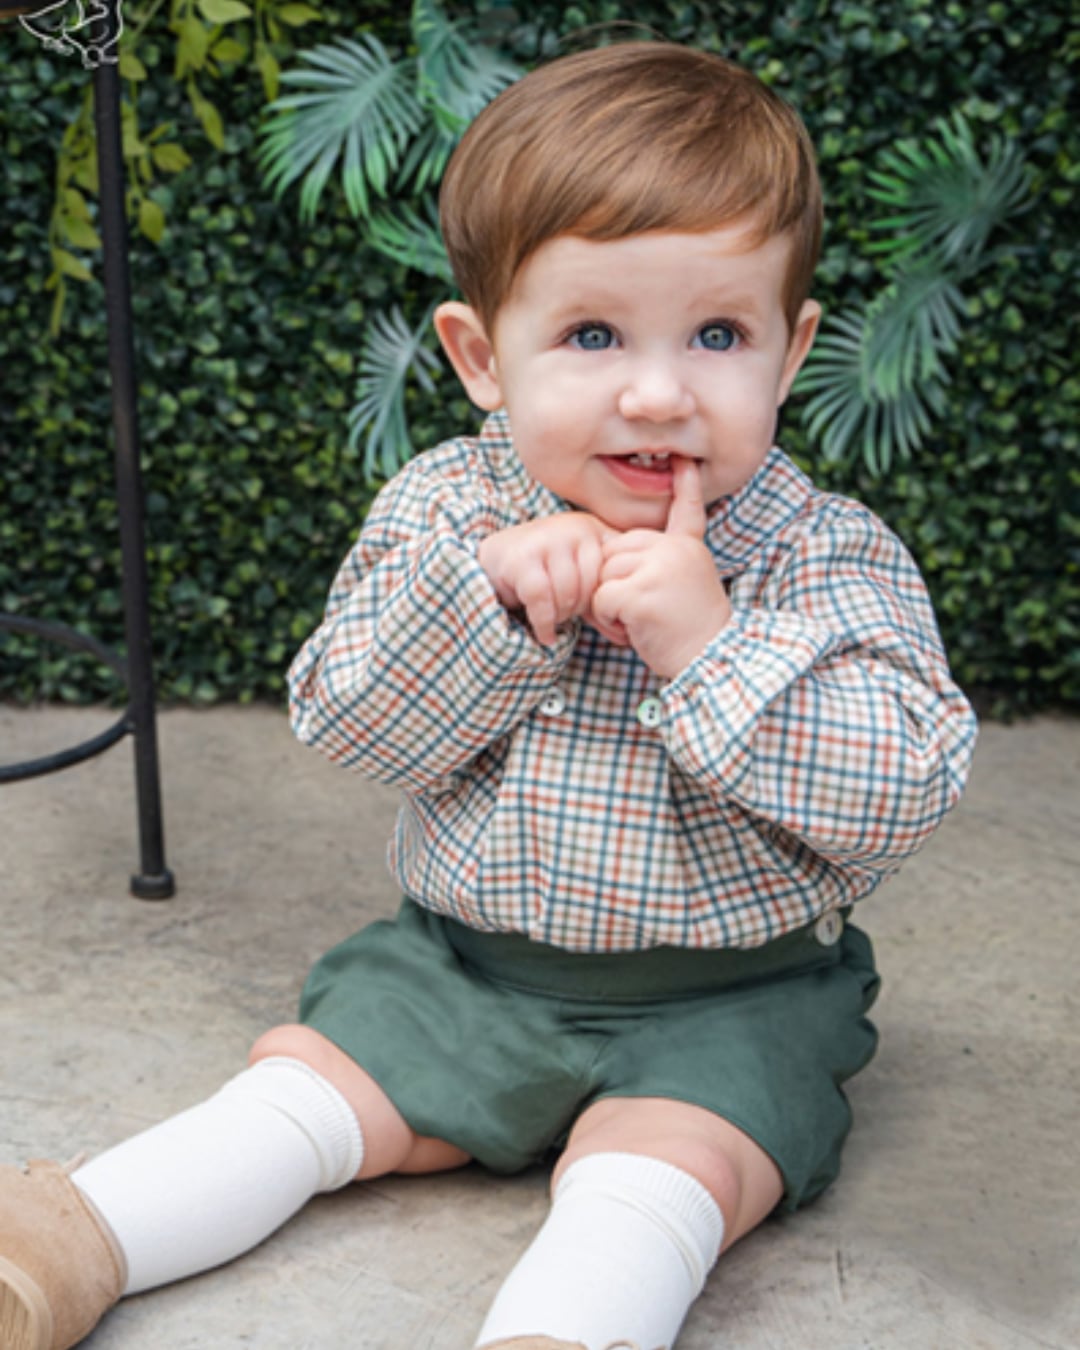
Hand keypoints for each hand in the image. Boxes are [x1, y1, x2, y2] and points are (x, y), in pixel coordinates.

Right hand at [477, 511, 612, 645]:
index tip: (594, 615)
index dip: (604, 601)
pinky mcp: (520, 558)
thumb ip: (601, 601)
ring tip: (552, 618)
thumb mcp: (578, 580)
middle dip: (578, 610)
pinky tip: (544, 633)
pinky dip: (544, 622)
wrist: (492, 560)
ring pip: (567, 593)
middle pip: (591, 586)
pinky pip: (542, 599)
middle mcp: (572, 527)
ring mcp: (546, 539)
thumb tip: (626, 637)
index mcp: (592, 528)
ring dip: (560, 616)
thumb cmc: (542, 573)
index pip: (612, 574)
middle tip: (565, 616)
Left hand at [591, 458, 731, 677]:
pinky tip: (634, 629)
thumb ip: (663, 561)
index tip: (683, 461)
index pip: (685, 511)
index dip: (685, 486)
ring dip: (611, 604)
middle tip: (643, 610)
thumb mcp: (687, 583)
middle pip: (616, 552)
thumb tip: (618, 551)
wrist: (709, 659)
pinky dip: (608, 620)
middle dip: (617, 584)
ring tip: (641, 620)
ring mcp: (658, 568)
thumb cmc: (691, 630)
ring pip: (604, 575)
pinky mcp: (641, 593)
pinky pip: (601, 598)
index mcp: (687, 546)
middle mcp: (674, 550)